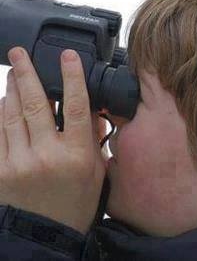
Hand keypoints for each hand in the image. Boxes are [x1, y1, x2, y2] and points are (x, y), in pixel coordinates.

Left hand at [0, 47, 105, 234]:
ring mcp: (19, 162)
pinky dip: (0, 114)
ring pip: (11, 115)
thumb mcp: (96, 170)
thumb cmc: (75, 202)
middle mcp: (46, 155)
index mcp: (76, 154)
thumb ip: (92, 137)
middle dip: (26, 73)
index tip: (68, 56)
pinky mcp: (0, 171)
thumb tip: (91, 110)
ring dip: (11, 90)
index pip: (75, 106)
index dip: (72, 77)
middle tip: (19, 53)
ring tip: (12, 72)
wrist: (46, 234)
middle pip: (36, 104)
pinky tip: (4, 102)